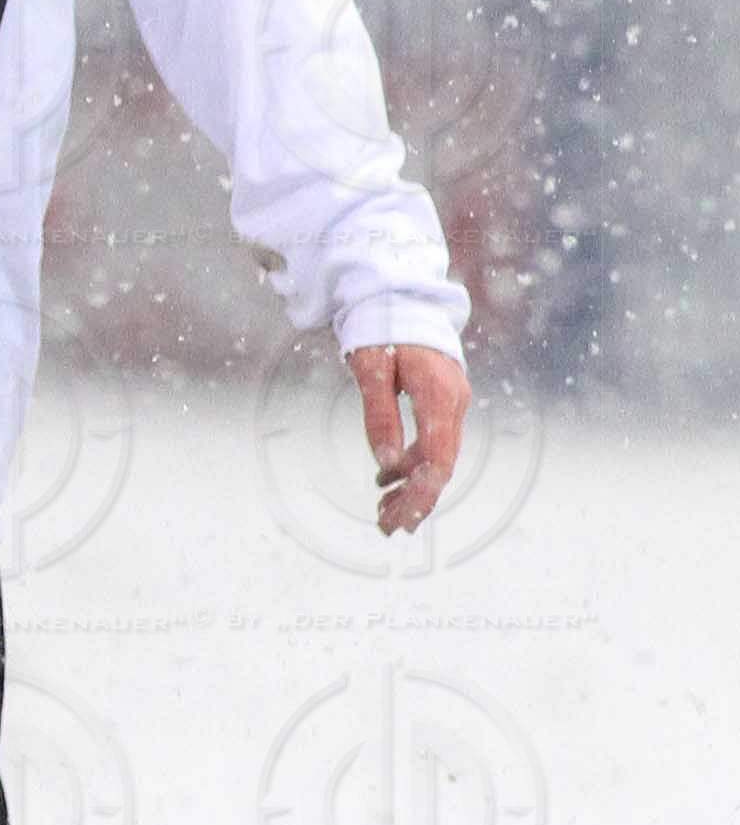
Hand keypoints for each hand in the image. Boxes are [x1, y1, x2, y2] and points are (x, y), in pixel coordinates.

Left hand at [346, 341, 466, 535]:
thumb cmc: (381, 326)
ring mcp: (452, 404)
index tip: (400, 520)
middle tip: (386, 528)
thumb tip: (385, 464)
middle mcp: (454, 404)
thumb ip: (379, 415)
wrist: (402, 295)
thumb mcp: (371, 368)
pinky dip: (412, 467)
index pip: (438, 459)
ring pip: (437, 458)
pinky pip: (432, 444)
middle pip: (440, 466)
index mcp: (439, 396)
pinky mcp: (443, 403)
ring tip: (382, 512)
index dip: (421, 494)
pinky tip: (388, 482)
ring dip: (412, 487)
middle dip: (415, 501)